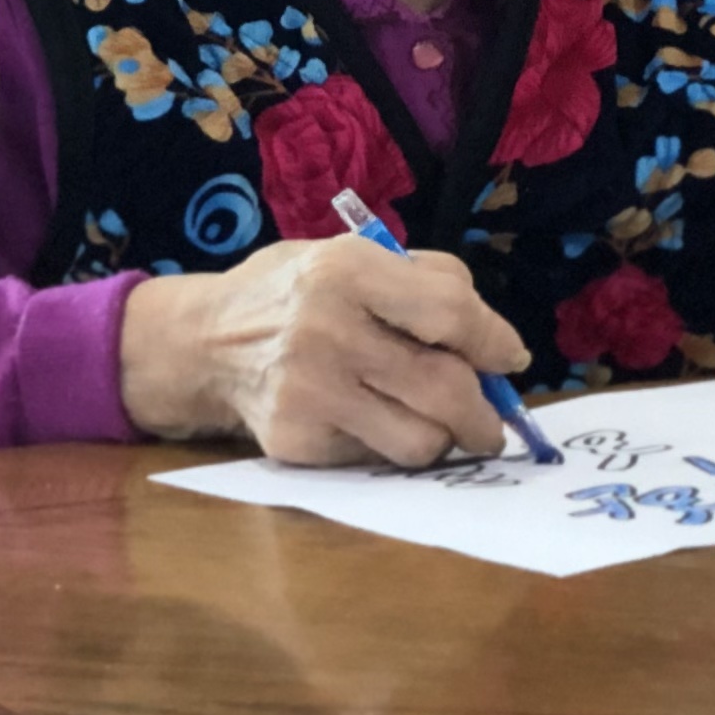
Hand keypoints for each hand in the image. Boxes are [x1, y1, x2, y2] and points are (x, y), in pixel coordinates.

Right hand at [118, 238, 531, 465]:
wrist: (205, 343)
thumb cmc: (297, 293)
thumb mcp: (353, 255)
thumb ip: (426, 281)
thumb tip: (495, 342)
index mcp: (348, 269)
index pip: (450, 312)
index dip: (494, 341)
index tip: (510, 360)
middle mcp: (327, 330)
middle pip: (444, 388)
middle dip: (485, 414)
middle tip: (493, 424)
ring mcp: (309, 391)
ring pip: (420, 440)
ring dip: (443, 439)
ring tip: (434, 423)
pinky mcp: (296, 441)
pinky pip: (376, 459)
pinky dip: (389, 446)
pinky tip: (371, 422)